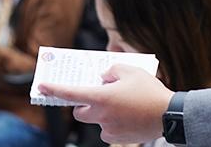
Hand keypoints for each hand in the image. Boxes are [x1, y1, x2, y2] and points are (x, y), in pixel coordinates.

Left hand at [38, 64, 172, 144]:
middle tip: (99, 95)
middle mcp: (101, 115)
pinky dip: (114, 122)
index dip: (54, 89)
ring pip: (96, 120)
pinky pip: (108, 130)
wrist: (168, 114)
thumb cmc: (149, 91)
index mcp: (101, 97)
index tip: (42, 85)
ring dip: (102, 113)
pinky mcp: (117, 139)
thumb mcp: (131, 70)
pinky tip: (129, 115)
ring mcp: (108, 129)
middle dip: (84, 104)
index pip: (71, 93)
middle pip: (80, 111)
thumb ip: (112, 70)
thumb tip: (103, 78)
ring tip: (123, 105)